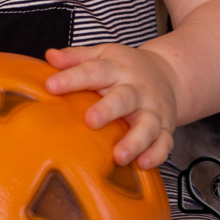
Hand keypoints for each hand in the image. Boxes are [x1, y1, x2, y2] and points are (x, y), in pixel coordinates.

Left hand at [44, 44, 178, 168]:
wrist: (169, 73)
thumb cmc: (126, 68)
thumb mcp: (102, 55)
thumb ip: (76, 58)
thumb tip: (50, 56)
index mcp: (116, 69)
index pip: (93, 71)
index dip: (71, 78)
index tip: (51, 86)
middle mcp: (136, 89)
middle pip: (124, 98)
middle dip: (108, 110)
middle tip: (90, 121)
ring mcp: (152, 109)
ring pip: (147, 125)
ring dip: (134, 141)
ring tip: (118, 156)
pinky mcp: (165, 127)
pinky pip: (164, 142)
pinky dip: (156, 154)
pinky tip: (143, 163)